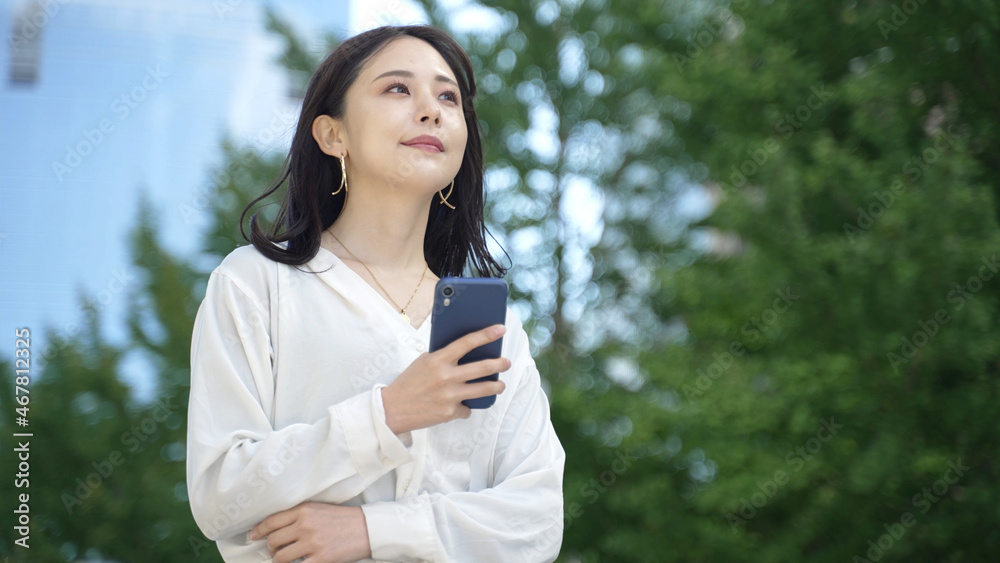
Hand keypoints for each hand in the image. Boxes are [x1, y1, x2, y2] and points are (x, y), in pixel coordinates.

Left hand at [248, 502, 370, 562]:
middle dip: (270, 548)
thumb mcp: (319, 509)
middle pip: (274, 540)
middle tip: (274, 551)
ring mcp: (313, 543)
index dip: (258, 530)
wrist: (366, 528)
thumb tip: (275, 529)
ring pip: (281, 557)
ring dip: (279, 560)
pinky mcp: (321, 559)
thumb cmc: (342, 519)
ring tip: (284, 559)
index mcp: (304, 510)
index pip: (272, 521)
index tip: (252, 536)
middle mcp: (305, 525)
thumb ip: (298, 515)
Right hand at [381, 324, 509, 433]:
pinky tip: (460, 405)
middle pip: (483, 368)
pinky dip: (465, 407)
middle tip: (506, 362)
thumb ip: (443, 357)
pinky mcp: (450, 413)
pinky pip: (467, 409)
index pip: (467, 342)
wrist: (392, 409)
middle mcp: (446, 377)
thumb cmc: (409, 382)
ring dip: (496, 387)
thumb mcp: (423, 362)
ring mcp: (449, 396)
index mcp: (438, 360)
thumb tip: (468, 352)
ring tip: (500, 385)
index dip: (486, 335)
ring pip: (484, 389)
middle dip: (500, 364)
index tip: (501, 329)